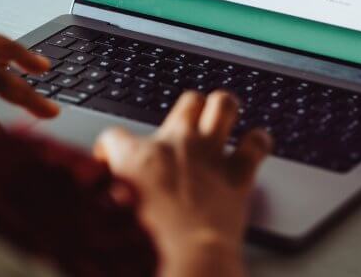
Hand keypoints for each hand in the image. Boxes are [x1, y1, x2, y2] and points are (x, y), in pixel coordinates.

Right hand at [94, 91, 271, 276]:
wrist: (187, 259)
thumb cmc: (148, 245)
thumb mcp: (109, 217)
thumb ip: (107, 195)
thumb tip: (103, 195)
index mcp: (138, 157)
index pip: (114, 136)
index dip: (110, 148)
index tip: (111, 159)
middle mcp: (177, 145)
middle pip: (188, 101)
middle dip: (189, 108)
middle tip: (186, 124)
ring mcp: (211, 155)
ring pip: (224, 105)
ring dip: (224, 109)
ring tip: (221, 116)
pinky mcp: (239, 174)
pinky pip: (256, 143)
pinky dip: (257, 141)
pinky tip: (254, 144)